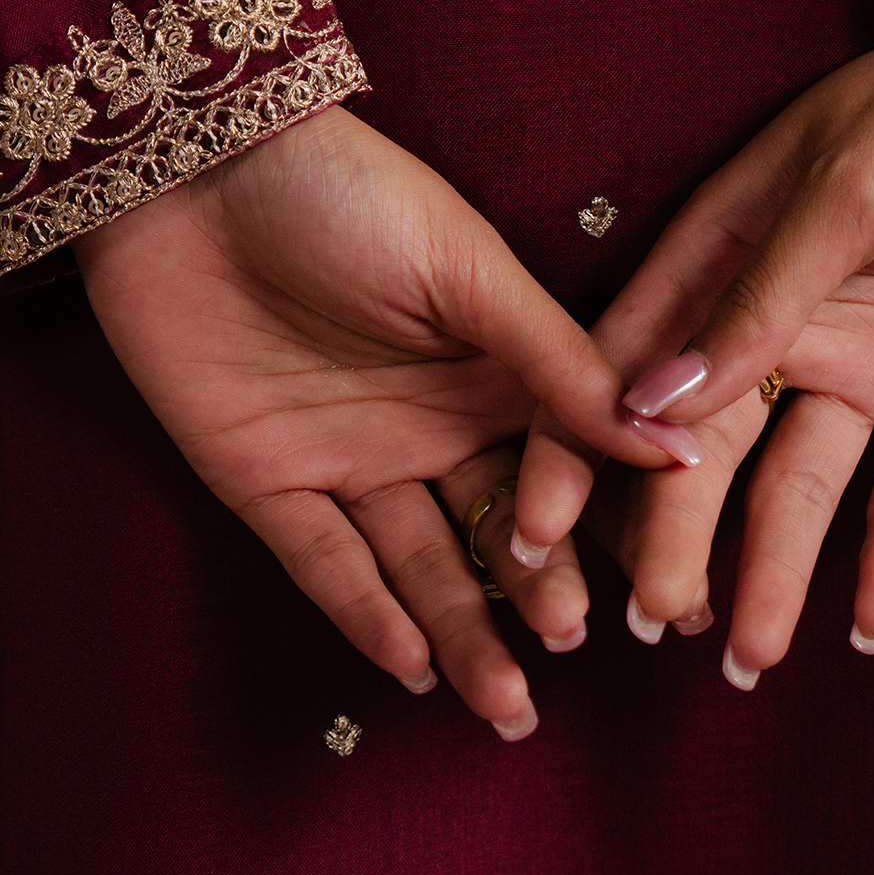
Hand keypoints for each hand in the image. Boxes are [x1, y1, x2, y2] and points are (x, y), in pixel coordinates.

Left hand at [75, 105, 621, 737]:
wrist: (195, 169)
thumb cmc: (349, 194)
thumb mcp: (472, 271)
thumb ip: (561, 365)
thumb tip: (677, 440)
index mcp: (493, 368)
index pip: (559, 468)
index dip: (600, 527)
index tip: (654, 588)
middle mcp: (431, 422)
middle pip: (494, 528)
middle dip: (536, 595)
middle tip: (572, 651)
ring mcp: (349, 455)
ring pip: (417, 563)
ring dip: (462, 630)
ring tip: (507, 705)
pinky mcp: (264, 480)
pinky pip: (323, 563)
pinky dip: (367, 613)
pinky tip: (414, 663)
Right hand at [515, 17, 873, 680]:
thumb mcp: (842, 193)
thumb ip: (756, 301)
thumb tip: (650, 404)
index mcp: (731, 252)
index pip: (633, 360)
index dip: (579, 442)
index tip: (532, 530)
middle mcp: (790, 319)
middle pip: (712, 444)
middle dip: (676, 533)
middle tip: (653, 622)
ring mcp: (873, 360)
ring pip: (805, 484)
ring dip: (775, 567)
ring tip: (750, 657)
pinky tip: (870, 625)